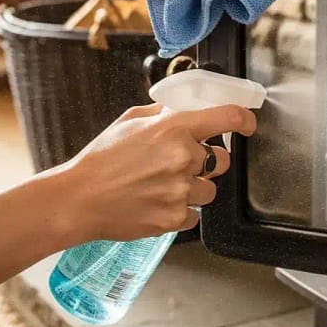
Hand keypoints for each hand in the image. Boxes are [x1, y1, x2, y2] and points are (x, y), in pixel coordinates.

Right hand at [55, 102, 255, 241]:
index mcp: (173, 129)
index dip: (245, 120)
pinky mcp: (175, 218)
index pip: (228, 118)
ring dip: (193, 188)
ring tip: (162, 187)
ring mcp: (180, 191)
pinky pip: (195, 214)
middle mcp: (182, 159)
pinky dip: (181, 211)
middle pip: (221, 160)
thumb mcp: (130, 121)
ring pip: (210, 190)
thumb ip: (164, 113)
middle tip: (180, 164)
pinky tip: (157, 203)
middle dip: (206, 161)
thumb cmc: (100, 159)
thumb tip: (186, 108)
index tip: (248, 125)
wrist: (79, 199)